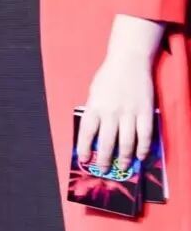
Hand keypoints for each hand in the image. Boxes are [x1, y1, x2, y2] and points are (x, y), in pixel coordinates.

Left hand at [76, 47, 155, 173]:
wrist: (128, 61)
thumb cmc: (108, 77)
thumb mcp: (94, 93)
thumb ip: (94, 112)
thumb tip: (94, 134)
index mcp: (94, 106)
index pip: (87, 132)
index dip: (84, 148)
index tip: (84, 160)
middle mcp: (110, 111)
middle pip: (107, 142)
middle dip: (105, 159)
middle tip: (104, 169)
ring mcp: (129, 112)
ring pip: (127, 142)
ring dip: (125, 158)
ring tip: (123, 167)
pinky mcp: (145, 112)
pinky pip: (145, 135)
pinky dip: (143, 148)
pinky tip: (141, 156)